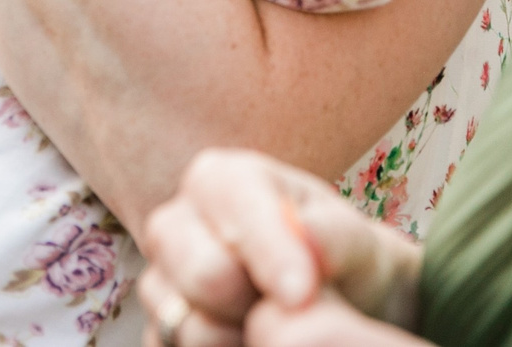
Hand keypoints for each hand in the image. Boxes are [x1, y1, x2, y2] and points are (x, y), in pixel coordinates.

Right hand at [136, 149, 423, 345]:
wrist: (331, 300)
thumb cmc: (337, 258)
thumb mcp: (353, 239)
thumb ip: (333, 234)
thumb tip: (309, 241)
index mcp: (219, 181)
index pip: (233, 212)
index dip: (270, 255)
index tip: (301, 295)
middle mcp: (176, 225)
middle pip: (204, 274)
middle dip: (256, 300)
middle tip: (292, 304)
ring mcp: (160, 281)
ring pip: (187, 324)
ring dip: (239, 336)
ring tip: (272, 324)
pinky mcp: (159, 329)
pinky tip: (248, 341)